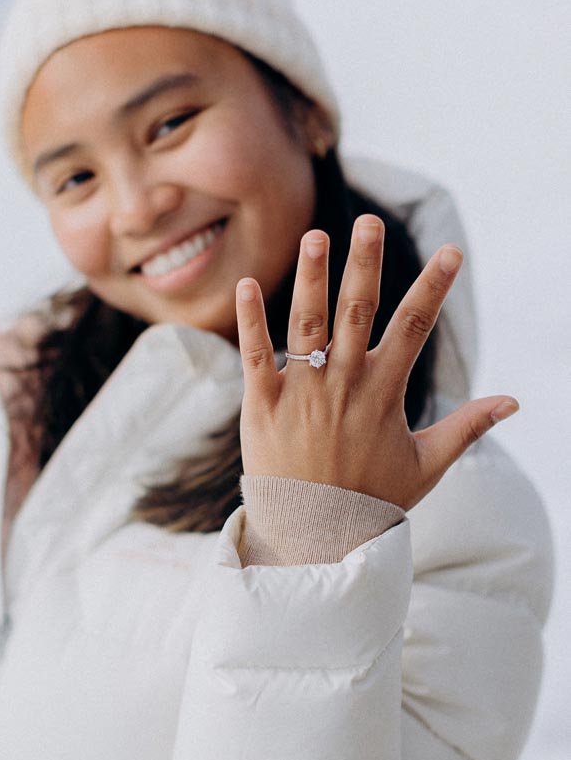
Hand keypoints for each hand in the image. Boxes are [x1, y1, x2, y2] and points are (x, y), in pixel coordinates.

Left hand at [235, 214, 518, 510]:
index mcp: (384, 393)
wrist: (314, 537)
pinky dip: (251, 320)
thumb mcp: (426, 464)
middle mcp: (344, 385)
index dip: (435, 288)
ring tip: (314, 236)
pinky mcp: (262, 405)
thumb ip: (467, 427)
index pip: (415, 328)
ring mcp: (301, 393)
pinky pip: (255, 356)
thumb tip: (513, 402)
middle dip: (365, 264)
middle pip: (358, 312)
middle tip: (370, 223)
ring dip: (310, 278)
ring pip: (306, 325)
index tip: (452, 252)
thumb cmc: (371, 499)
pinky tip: (246, 284)